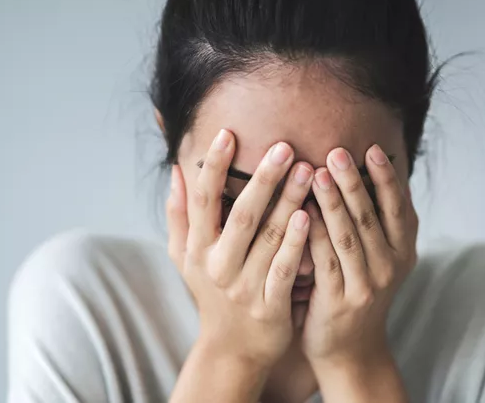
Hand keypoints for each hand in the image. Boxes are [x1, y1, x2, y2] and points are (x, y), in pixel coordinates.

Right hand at [166, 129, 314, 368]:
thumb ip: (179, 214)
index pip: (202, 200)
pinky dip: (296, 243)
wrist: (232, 350)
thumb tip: (176, 170)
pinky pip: (285, 269)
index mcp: (197, 249)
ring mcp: (243, 287)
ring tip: (308, 170)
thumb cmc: (211, 294)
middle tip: (285, 146)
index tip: (228, 133)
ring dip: (288, 202)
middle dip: (263, 179)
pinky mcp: (269, 306)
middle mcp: (217, 266)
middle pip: (241, 215)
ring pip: (268, 238)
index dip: (213, 166)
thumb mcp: (185, 258)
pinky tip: (309, 216)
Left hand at [301, 144, 417, 367]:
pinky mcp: (340, 300)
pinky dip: (313, 234)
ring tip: (317, 172)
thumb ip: (374, 225)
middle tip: (337, 152)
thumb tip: (361, 174)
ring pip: (348, 236)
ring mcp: (367, 285)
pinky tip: (300, 212)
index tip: (373, 148)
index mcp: (403, 252)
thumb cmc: (357, 294)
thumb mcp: (378, 261)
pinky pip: (325, 260)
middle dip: (354, 181)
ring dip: (333, 202)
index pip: (398, 207)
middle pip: (371, 216)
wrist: (351, 351)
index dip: (387, 178)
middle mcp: (390, 267)